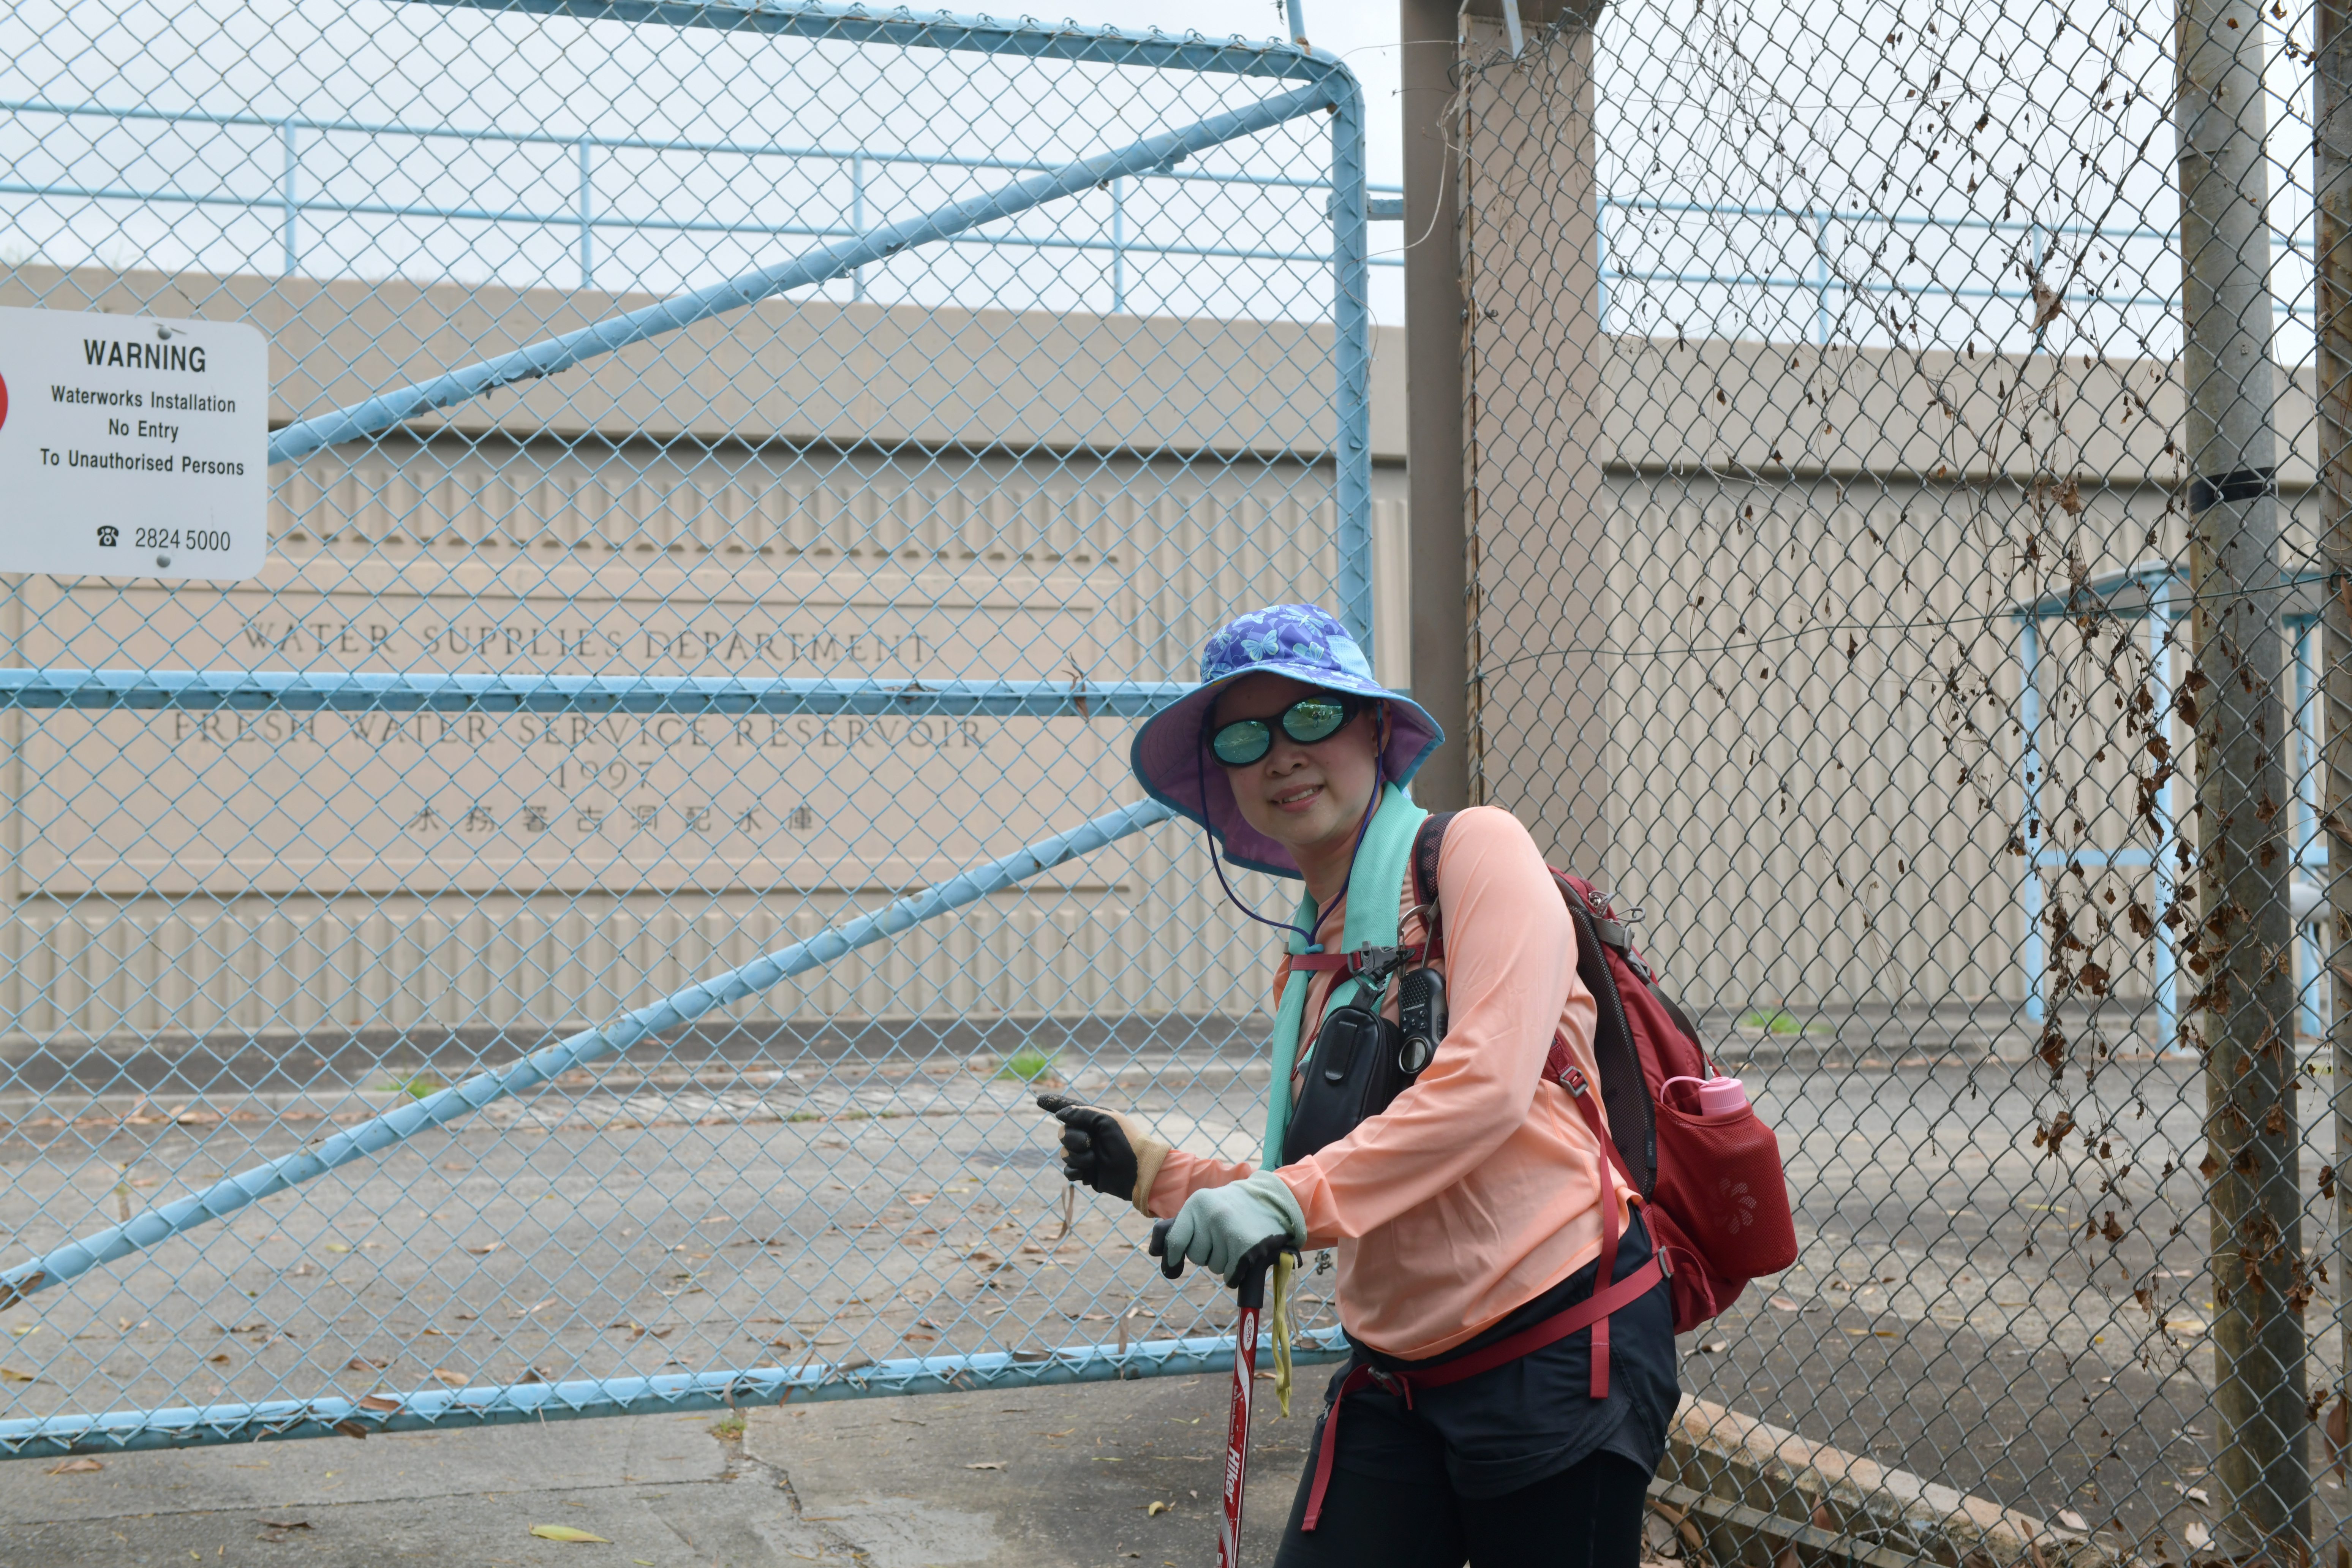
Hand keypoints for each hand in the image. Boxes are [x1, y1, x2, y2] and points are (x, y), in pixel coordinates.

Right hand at [1036, 1093, 1167, 1211]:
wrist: (1140, 1171)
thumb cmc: (1127, 1141)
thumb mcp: (1108, 1120)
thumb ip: (1083, 1113)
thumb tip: (1060, 1115)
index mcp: (1094, 1120)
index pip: (1070, 1110)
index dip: (1054, 1104)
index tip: (1039, 1099)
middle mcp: (1088, 1135)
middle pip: (1063, 1134)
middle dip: (1073, 1139)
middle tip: (1089, 1143)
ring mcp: (1086, 1154)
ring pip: (1064, 1154)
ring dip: (1077, 1157)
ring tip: (1094, 1160)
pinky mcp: (1086, 1173)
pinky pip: (1068, 1171)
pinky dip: (1076, 1171)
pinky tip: (1087, 1173)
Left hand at [1155, 1171, 1304, 1285]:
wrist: (1271, 1200)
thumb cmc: (1230, 1208)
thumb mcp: (1203, 1207)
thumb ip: (1181, 1227)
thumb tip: (1154, 1251)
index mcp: (1196, 1204)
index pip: (1175, 1241)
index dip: (1173, 1258)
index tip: (1173, 1268)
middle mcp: (1211, 1215)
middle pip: (1197, 1257)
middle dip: (1207, 1255)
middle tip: (1222, 1240)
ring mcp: (1229, 1230)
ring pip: (1214, 1267)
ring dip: (1223, 1263)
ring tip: (1235, 1244)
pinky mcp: (1246, 1246)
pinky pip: (1230, 1275)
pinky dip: (1235, 1274)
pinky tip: (1242, 1261)